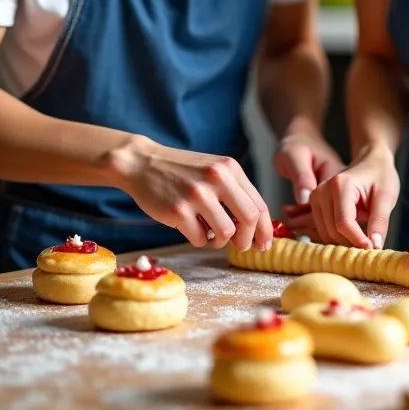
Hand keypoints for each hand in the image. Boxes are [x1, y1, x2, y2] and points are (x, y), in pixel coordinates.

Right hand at [107, 136, 272, 252]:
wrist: (143, 163)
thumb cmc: (182, 172)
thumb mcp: (214, 170)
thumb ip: (235, 192)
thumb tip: (256, 227)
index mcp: (230, 168)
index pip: (259, 204)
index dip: (265, 229)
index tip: (264, 244)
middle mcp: (217, 178)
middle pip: (250, 218)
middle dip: (248, 239)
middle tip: (241, 246)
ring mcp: (197, 194)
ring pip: (226, 232)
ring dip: (220, 241)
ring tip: (209, 233)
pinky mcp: (178, 210)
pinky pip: (200, 239)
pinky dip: (198, 239)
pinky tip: (190, 227)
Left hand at [274, 129, 344, 234]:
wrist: (301, 137)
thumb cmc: (297, 143)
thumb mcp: (295, 155)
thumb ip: (301, 176)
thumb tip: (304, 199)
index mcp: (337, 175)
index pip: (333, 204)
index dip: (318, 218)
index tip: (297, 224)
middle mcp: (341, 186)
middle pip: (333, 214)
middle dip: (309, 223)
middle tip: (289, 224)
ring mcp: (337, 192)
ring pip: (326, 216)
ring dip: (306, 221)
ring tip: (288, 221)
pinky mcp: (329, 196)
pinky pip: (320, 212)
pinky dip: (304, 216)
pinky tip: (291, 216)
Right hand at [310, 144, 399, 249]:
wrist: (371, 161)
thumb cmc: (381, 176)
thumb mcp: (387, 196)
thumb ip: (380, 221)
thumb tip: (375, 246)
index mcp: (340, 185)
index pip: (343, 223)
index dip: (357, 240)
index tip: (373, 249)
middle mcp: (322, 191)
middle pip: (332, 231)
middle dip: (352, 243)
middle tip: (372, 245)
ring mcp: (315, 198)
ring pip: (326, 234)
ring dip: (345, 241)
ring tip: (364, 234)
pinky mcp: (315, 205)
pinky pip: (323, 230)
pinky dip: (338, 237)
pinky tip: (354, 233)